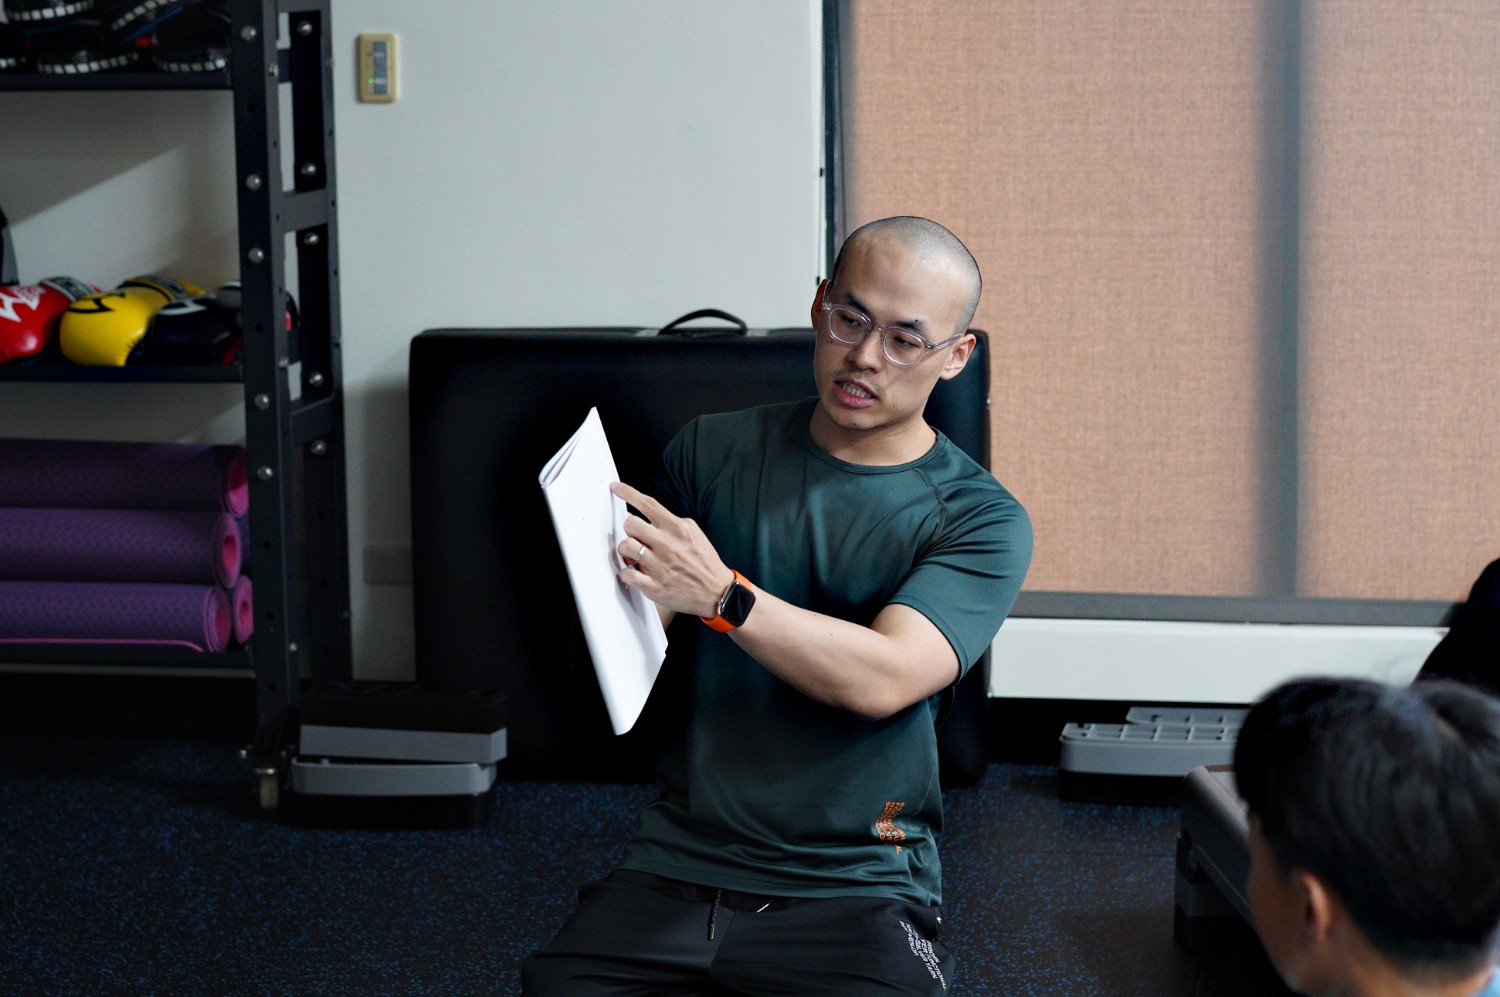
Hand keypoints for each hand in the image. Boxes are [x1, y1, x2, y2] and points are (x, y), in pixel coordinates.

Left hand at [611, 481, 730, 618]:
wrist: (717, 592)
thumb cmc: (704, 563)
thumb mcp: (693, 533)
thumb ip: (671, 522)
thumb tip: (648, 516)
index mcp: (677, 529)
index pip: (648, 504)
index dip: (628, 493)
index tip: (616, 488)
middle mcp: (667, 545)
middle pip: (630, 524)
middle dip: (629, 529)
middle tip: (635, 536)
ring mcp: (659, 566)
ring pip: (626, 547)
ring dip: (626, 550)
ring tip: (635, 556)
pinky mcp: (654, 586)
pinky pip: (627, 574)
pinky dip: (626, 573)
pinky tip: (635, 572)